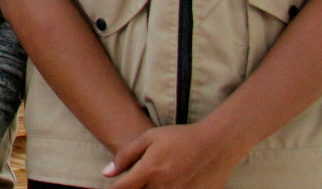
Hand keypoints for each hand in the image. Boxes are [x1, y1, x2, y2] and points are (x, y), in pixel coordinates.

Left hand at [104, 122, 241, 188]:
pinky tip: (168, 183)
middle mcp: (163, 186)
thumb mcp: (149, 138)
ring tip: (155, 178)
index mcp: (150, 170)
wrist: (215, 145)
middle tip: (140, 178)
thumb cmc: (179, 138)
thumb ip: (126, 156)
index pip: (122, 188)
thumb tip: (106, 174)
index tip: (114, 187)